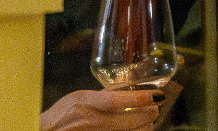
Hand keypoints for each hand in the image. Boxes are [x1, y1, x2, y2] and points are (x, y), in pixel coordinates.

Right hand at [40, 88, 166, 130]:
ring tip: (147, 119)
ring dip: (146, 125)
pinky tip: (138, 129)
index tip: (158, 95)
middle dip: (150, 112)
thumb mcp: (77, 98)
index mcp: (84, 104)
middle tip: (154, 106)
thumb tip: (127, 91)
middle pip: (131, 119)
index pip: (115, 101)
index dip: (140, 98)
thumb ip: (101, 95)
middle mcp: (90, 122)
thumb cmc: (60, 116)